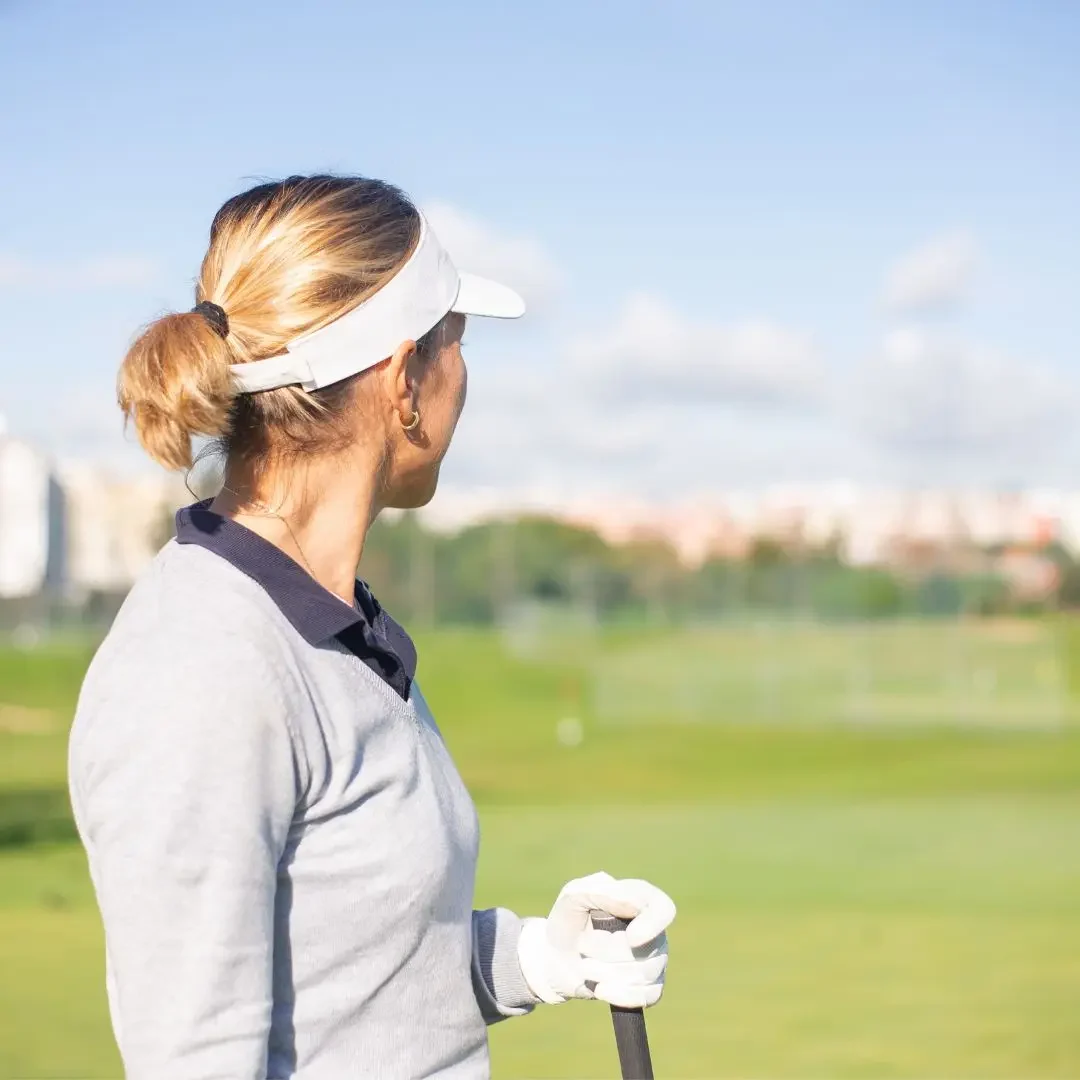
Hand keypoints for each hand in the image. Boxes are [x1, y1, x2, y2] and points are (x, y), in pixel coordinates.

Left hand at [517, 871, 674, 1007]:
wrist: (556, 959)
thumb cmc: (567, 921)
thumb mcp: (573, 897)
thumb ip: (600, 891)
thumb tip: (633, 906)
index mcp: (640, 898)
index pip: (663, 909)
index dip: (652, 925)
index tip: (631, 938)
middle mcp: (654, 928)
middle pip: (646, 948)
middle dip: (606, 951)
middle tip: (582, 945)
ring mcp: (655, 959)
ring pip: (643, 974)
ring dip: (605, 972)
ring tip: (585, 965)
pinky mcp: (649, 987)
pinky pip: (647, 997)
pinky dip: (619, 995)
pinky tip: (600, 989)